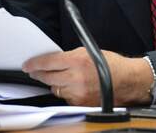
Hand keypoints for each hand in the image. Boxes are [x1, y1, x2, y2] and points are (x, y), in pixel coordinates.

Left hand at [22, 47, 153, 105]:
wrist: (128, 81)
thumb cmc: (111, 64)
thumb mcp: (89, 51)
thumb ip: (69, 57)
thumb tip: (53, 61)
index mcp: (77, 60)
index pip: (48, 62)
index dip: (34, 64)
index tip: (27, 65)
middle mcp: (75, 78)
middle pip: (47, 78)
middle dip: (40, 74)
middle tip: (35, 72)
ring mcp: (77, 93)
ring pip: (55, 89)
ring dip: (55, 84)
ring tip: (63, 78)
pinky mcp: (81, 103)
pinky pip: (66, 98)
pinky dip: (66, 93)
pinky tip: (74, 87)